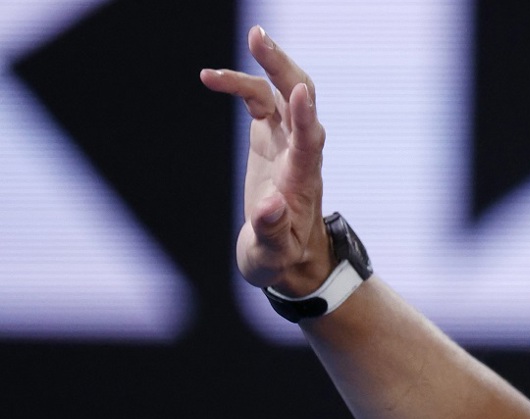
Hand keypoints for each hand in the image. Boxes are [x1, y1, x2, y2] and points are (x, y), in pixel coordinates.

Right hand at [200, 26, 330, 295]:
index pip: (309, 142)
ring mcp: (287, 141)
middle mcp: (300, 154)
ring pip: (280, 92)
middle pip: (300, 100)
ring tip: (230, 56)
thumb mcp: (274, 255)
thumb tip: (269, 208)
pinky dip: (237, 85)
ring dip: (262, 67)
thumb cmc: (282, 258)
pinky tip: (209, 78)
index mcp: (302, 181)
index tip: (300, 91)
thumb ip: (272, 232)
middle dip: (283, 68)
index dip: (304, 116)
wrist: (290, 256)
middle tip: (259, 39)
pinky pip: (258, 100)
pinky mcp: (271, 137)